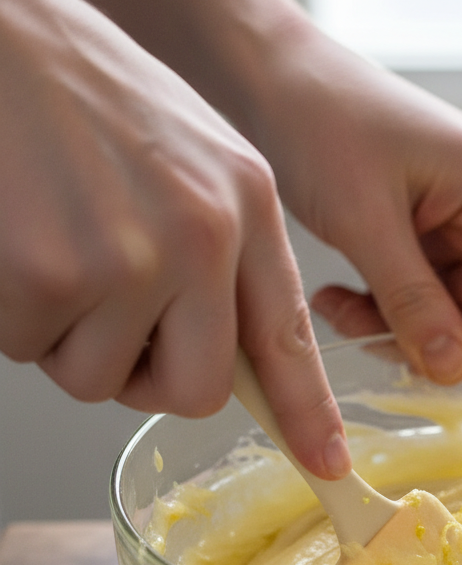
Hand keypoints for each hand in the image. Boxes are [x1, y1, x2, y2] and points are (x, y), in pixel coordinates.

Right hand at [0, 0, 348, 478]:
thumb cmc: (89, 98)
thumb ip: (227, 256)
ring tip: (56, 249)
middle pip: (197, 392)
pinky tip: (16, 243)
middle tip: (114, 327)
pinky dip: (16, 316)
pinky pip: (31, 349)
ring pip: (101, 377)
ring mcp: (128, 257)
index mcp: (246, 205)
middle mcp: (202, 235)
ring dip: (71, 338)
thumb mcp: (195, 161)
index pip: (287, 337)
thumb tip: (232, 360)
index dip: (307, 412)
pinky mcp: (48, 273)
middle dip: (150, 379)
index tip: (327, 465)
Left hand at [233, 24, 461, 380]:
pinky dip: (378, 310)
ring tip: (339, 309)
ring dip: (395, 327)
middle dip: (436, 340)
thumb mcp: (367, 220)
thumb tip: (453, 369)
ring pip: (444, 314)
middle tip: (377, 341)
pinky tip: (334, 298)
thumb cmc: (323, 120)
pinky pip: (413, 299)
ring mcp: (449, 225)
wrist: (266, 77)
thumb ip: (413, 301)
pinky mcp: (415, 237)